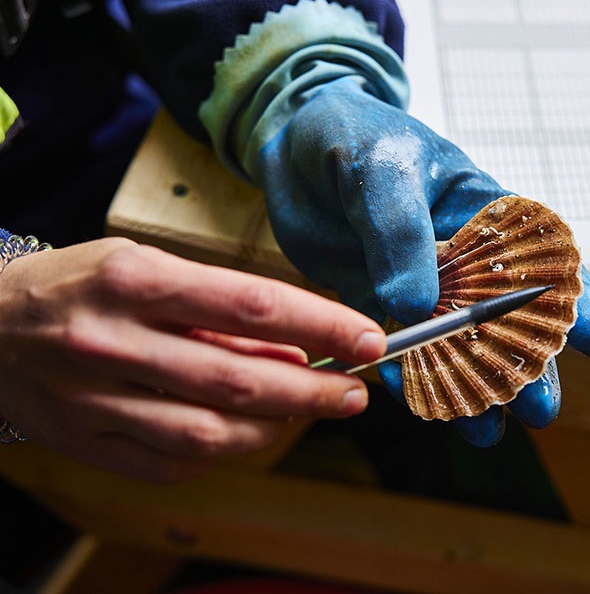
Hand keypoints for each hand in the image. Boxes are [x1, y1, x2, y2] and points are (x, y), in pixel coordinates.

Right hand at [0, 238, 385, 481]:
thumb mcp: (146, 267)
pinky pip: (172, 464)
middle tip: (354, 392)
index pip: (253, 305)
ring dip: (276, 427)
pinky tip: (247, 432)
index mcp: (136, 281)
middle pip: (241, 379)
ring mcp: (95, 400)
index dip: (321, 326)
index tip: (366, 339)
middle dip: (314, 390)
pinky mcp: (85, 442)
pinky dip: (223, 451)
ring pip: (211, 432)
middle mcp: (114, 342)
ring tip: (307, 411)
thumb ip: (217, 310)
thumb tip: (293, 350)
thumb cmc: (80, 286)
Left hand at [258, 78, 589, 445]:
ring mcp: (422, 289)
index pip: (545, 260)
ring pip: (459, 347)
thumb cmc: (354, 135)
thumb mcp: (383, 168)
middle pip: (508, 320)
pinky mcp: (377, 307)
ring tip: (483, 432)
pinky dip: (412, 378)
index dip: (576, 301)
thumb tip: (414, 307)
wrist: (292, 145)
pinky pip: (402, 351)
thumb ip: (401, 233)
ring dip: (473, 388)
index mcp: (486, 216)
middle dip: (527, 366)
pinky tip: (419, 400)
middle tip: (537, 411)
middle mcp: (463, 260)